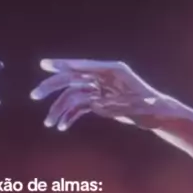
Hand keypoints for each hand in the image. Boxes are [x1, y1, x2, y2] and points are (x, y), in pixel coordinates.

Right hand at [30, 58, 180, 131]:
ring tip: (49, 124)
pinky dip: (69, 117)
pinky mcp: (97, 102)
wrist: (157, 115)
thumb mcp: (134, 105)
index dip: (62, 65)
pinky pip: (78, 108)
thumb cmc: (151, 106)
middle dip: (52, 87)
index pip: (82, 66)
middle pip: (71, 79)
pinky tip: (62, 127)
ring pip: (72, 97)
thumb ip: (115, 103)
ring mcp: (98, 90)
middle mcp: (102, 78)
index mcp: (111, 70)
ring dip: (59, 110)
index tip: (44, 65)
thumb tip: (94, 104)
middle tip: (34, 95)